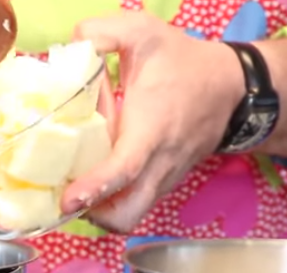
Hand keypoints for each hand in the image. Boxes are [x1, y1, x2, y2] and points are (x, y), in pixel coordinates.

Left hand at [60, 11, 244, 232]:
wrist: (232, 86)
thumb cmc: (182, 61)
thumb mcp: (141, 32)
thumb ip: (99, 34)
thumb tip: (67, 54)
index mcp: (152, 129)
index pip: (125, 169)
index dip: (95, 187)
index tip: (68, 199)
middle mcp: (160, 162)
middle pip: (128, 214)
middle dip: (93, 215)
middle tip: (64, 194)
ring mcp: (164, 177)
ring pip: (131, 214)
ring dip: (100, 210)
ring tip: (75, 186)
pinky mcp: (164, 181)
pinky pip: (137, 201)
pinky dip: (113, 199)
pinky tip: (93, 176)